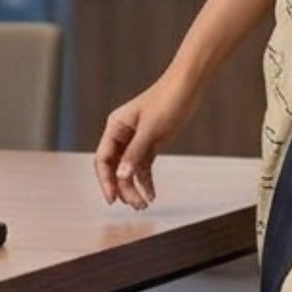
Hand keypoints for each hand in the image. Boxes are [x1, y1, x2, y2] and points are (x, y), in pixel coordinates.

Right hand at [94, 67, 201, 209]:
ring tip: (144, 205)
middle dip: (123, 188)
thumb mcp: (151, 129)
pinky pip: (143, 166)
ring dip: (134, 187)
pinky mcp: (150, 143)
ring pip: (129, 170)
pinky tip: (151, 195)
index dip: (106, 180)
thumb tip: (121, 176)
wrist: (188, 85)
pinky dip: (146, 181)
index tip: (112, 199)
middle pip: (115, 168)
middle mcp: (122, 134)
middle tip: (136, 205)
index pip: (103, 159)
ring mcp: (136, 140)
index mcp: (115, 127)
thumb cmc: (168, 101)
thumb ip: (135, 153)